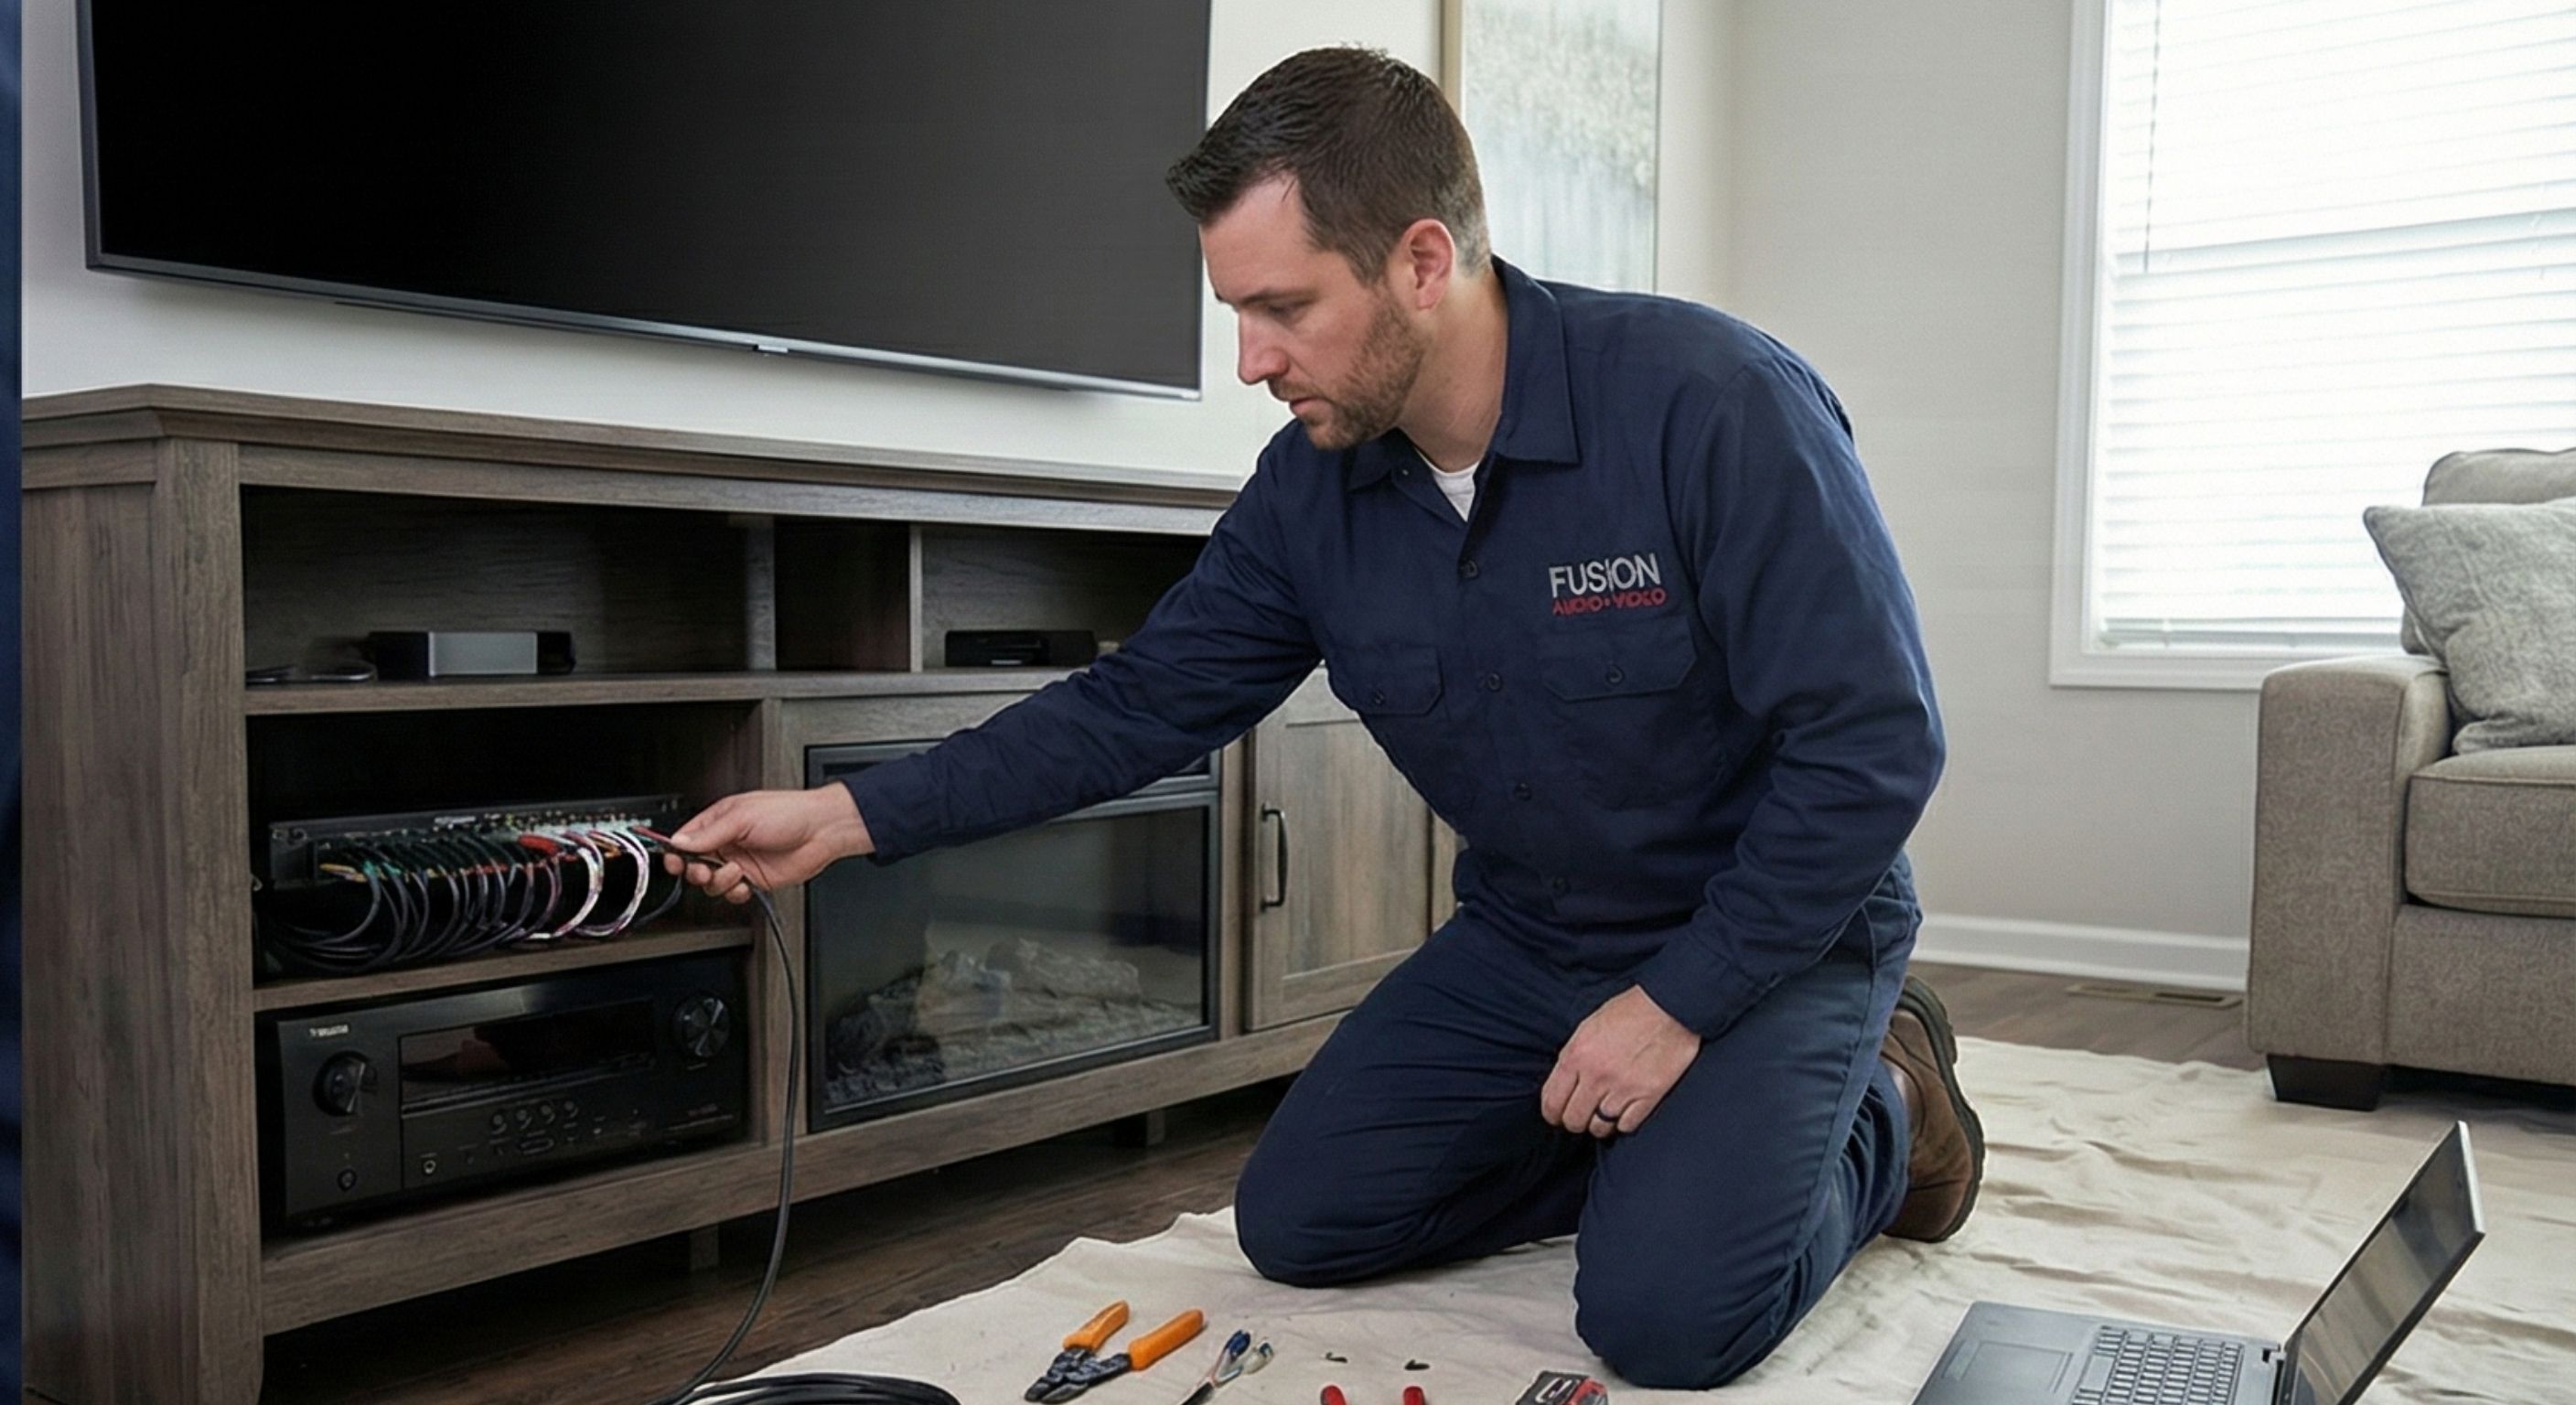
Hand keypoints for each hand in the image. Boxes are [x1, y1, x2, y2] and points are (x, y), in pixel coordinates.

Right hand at [661, 783, 875, 903]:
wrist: (822, 831)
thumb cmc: (789, 813)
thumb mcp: (742, 818)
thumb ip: (709, 833)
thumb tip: (679, 841)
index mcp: (720, 821)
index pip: (686, 839)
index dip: (676, 852)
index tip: (673, 860)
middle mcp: (728, 842)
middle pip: (694, 864)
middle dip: (695, 871)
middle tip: (703, 870)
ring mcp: (740, 862)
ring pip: (712, 883)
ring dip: (720, 881)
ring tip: (736, 871)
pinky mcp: (754, 880)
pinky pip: (733, 894)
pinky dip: (735, 893)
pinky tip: (745, 883)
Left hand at [1540, 985, 1700, 1137]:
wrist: (1670, 1006)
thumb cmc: (1630, 1011)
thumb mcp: (1589, 1027)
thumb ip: (1574, 1056)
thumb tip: (1564, 1083)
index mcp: (1577, 1055)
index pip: (1552, 1101)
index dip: (1552, 1114)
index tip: (1557, 1116)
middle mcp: (1596, 1076)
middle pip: (1574, 1119)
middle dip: (1575, 1120)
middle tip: (1581, 1115)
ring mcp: (1623, 1088)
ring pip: (1599, 1126)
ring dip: (1599, 1123)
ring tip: (1604, 1113)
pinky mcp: (1648, 1096)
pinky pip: (1627, 1126)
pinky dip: (1623, 1122)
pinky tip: (1625, 1111)